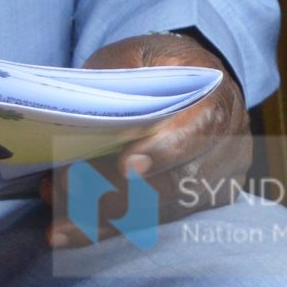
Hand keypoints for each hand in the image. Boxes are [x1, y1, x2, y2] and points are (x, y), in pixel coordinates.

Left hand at [45, 30, 248, 246]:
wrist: (198, 85)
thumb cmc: (163, 68)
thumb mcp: (140, 54)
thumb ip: (119, 77)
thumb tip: (81, 111)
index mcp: (217, 97)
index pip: (198, 129)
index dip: (163, 151)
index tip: (125, 166)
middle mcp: (229, 144)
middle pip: (178, 181)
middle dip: (118, 191)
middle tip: (65, 188)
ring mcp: (221, 179)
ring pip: (164, 211)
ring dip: (105, 218)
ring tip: (58, 221)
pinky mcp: (205, 204)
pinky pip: (156, 224)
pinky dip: (112, 229)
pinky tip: (72, 232)